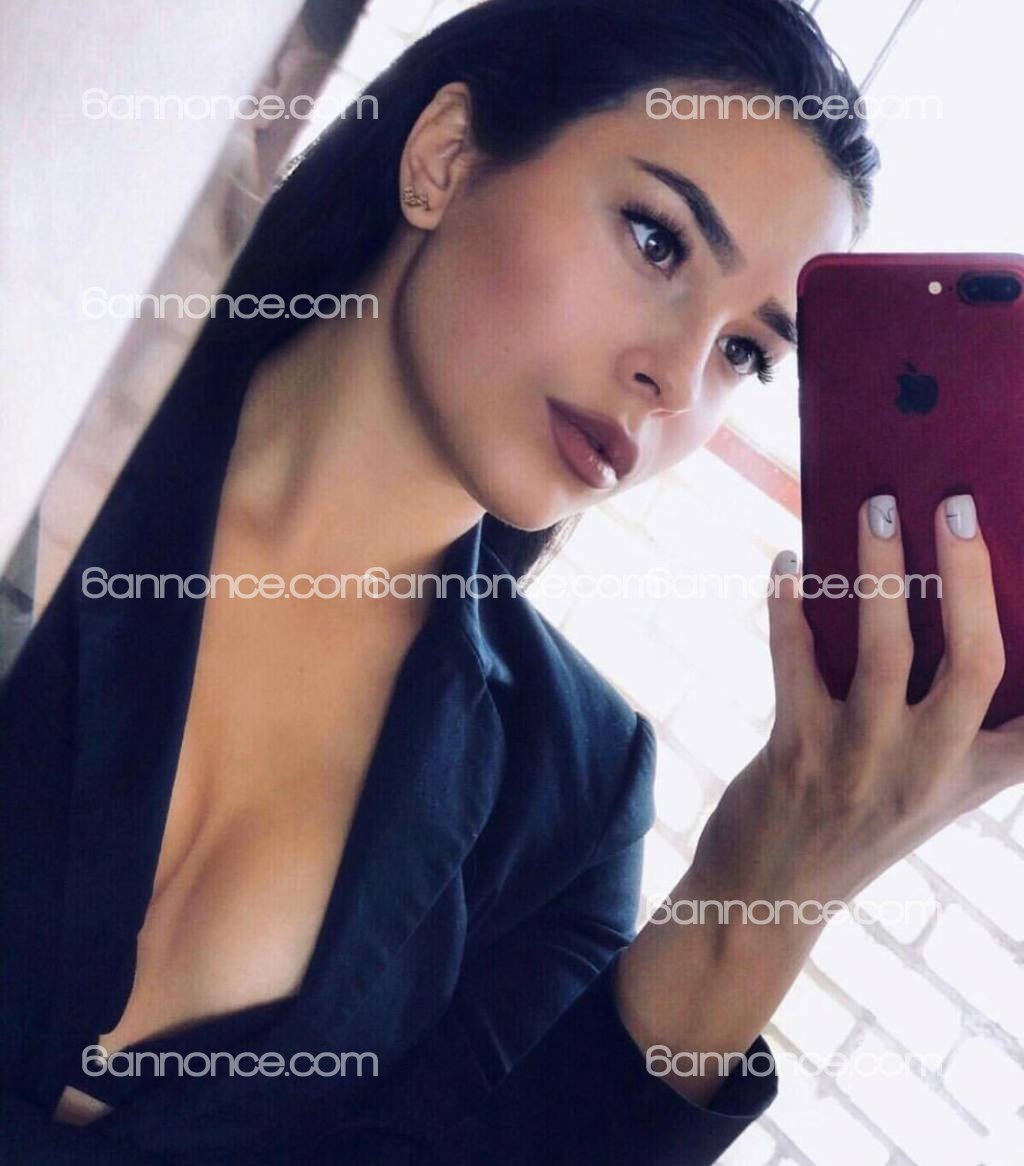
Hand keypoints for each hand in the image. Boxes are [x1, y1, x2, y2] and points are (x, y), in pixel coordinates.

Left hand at [744, 491, 1017, 906]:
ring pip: (884, 651)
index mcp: (976, 771)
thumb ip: (957, 718)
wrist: (768, 895)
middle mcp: (930, 769)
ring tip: (875, 508)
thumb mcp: (931, 785)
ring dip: (878, 570)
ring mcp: (863, 762)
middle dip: (969, 574)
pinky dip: (788, 607)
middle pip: (976, 660)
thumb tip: (944, 599)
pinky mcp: (797, 753)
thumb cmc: (857, 820)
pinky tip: (785, 565)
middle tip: (956, 503)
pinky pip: (794, 663)